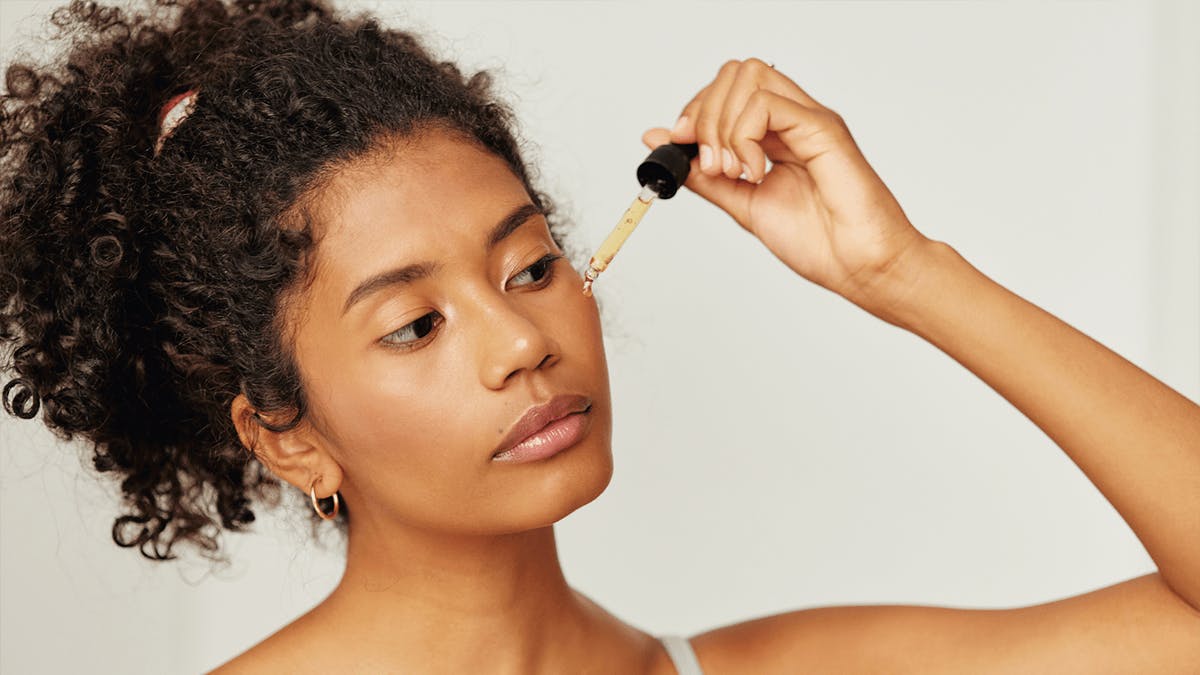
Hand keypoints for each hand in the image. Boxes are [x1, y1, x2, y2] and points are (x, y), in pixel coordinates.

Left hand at [642, 58, 932, 312]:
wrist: (859, 267)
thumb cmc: (818, 242)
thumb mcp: (742, 204)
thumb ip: (703, 173)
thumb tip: (657, 140)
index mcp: (775, 134)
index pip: (725, 89)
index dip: (694, 112)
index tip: (680, 147)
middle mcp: (793, 119)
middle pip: (734, 73)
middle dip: (704, 114)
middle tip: (710, 165)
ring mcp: (809, 120)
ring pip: (749, 77)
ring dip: (723, 125)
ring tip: (733, 172)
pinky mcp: (823, 129)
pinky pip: (768, 104)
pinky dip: (745, 136)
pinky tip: (755, 172)